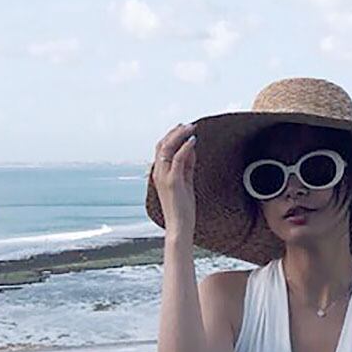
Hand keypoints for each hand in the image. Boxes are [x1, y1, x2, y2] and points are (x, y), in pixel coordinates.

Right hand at [152, 122, 196, 237]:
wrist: (179, 227)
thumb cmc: (183, 208)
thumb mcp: (186, 183)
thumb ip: (187, 166)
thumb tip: (191, 149)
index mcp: (159, 173)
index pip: (162, 149)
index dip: (172, 136)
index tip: (184, 128)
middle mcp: (158, 173)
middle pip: (162, 145)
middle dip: (175, 132)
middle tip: (189, 125)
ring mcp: (164, 177)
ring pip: (168, 149)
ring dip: (180, 135)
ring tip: (192, 128)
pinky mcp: (172, 182)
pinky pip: (178, 159)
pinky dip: (185, 148)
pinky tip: (193, 141)